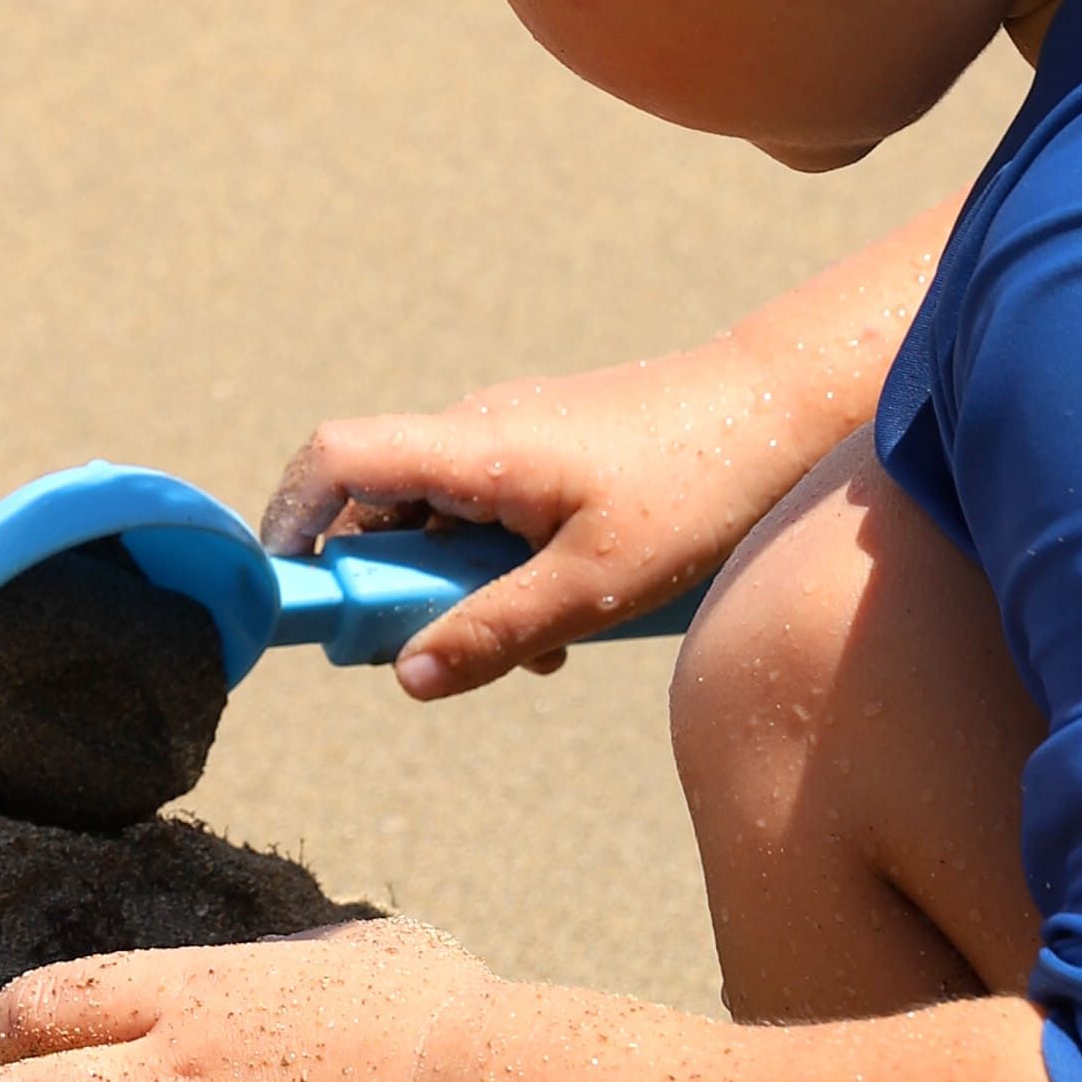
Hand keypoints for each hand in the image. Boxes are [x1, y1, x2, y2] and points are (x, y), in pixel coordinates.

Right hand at [263, 262, 926, 698]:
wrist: (790, 405)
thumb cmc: (701, 486)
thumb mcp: (596, 586)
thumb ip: (495, 632)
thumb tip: (404, 677)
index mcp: (474, 447)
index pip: (333, 460)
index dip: (290, 523)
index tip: (295, 597)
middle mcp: (480, 429)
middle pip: (383, 506)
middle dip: (394, 588)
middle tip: (440, 655)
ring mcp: (518, 434)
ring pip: (444, 518)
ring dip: (462, 589)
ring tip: (539, 648)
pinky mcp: (555, 449)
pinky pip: (493, 512)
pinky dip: (506, 568)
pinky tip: (573, 617)